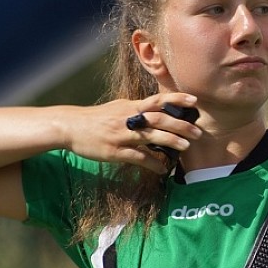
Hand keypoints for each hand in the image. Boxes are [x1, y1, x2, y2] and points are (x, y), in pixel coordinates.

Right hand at [65, 93, 200, 172]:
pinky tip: (162, 169)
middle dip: (180, 125)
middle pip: (158, 119)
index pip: (157, 100)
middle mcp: (128, 118)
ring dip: (170, 141)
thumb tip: (157, 109)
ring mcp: (121, 135)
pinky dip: (152, 163)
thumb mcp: (118, 108)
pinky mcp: (114, 151)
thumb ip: (137, 109)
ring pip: (150, 136)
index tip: (194, 100)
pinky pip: (138, 157)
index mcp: (130, 107)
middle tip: (197, 132)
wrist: (70, 126)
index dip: (177, 99)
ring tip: (186, 147)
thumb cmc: (97, 118)